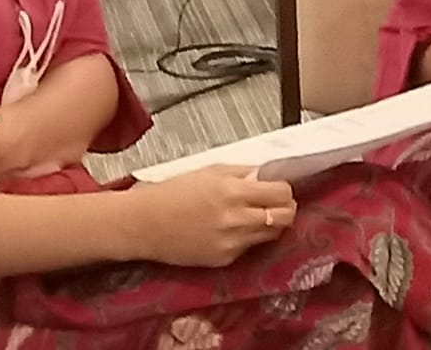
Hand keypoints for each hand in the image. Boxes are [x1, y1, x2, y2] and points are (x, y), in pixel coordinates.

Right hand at [127, 167, 296, 268]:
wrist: (145, 224)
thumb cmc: (173, 193)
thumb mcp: (212, 170)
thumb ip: (244, 173)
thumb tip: (267, 175)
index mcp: (234, 192)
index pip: (281, 194)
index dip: (285, 189)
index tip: (280, 187)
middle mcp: (236, 220)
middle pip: (284, 218)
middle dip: (285, 209)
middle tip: (277, 202)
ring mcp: (231, 244)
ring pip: (271, 236)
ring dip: (270, 224)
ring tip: (256, 214)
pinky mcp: (223, 261)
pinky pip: (249, 248)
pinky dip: (248, 237)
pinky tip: (233, 228)